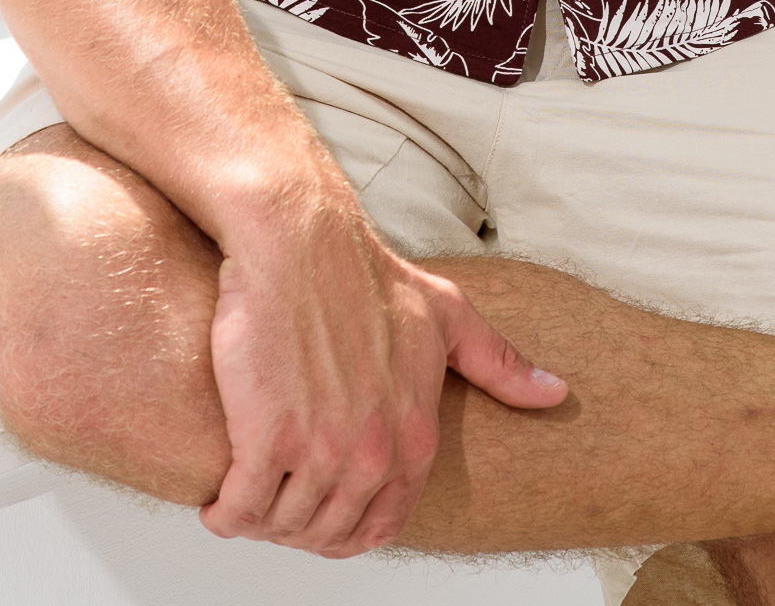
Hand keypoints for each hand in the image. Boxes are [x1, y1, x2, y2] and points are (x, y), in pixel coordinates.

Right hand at [200, 161, 566, 556]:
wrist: (301, 239)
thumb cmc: (363, 272)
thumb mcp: (446, 316)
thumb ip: (499, 363)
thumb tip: (555, 393)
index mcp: (415, 435)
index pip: (382, 526)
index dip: (346, 530)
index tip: (320, 513)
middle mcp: (374, 453)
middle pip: (327, 535)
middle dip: (298, 532)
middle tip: (275, 508)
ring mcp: (320, 449)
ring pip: (283, 527)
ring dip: (260, 524)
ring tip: (244, 502)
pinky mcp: (266, 438)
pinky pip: (242, 508)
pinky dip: (226, 513)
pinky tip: (218, 499)